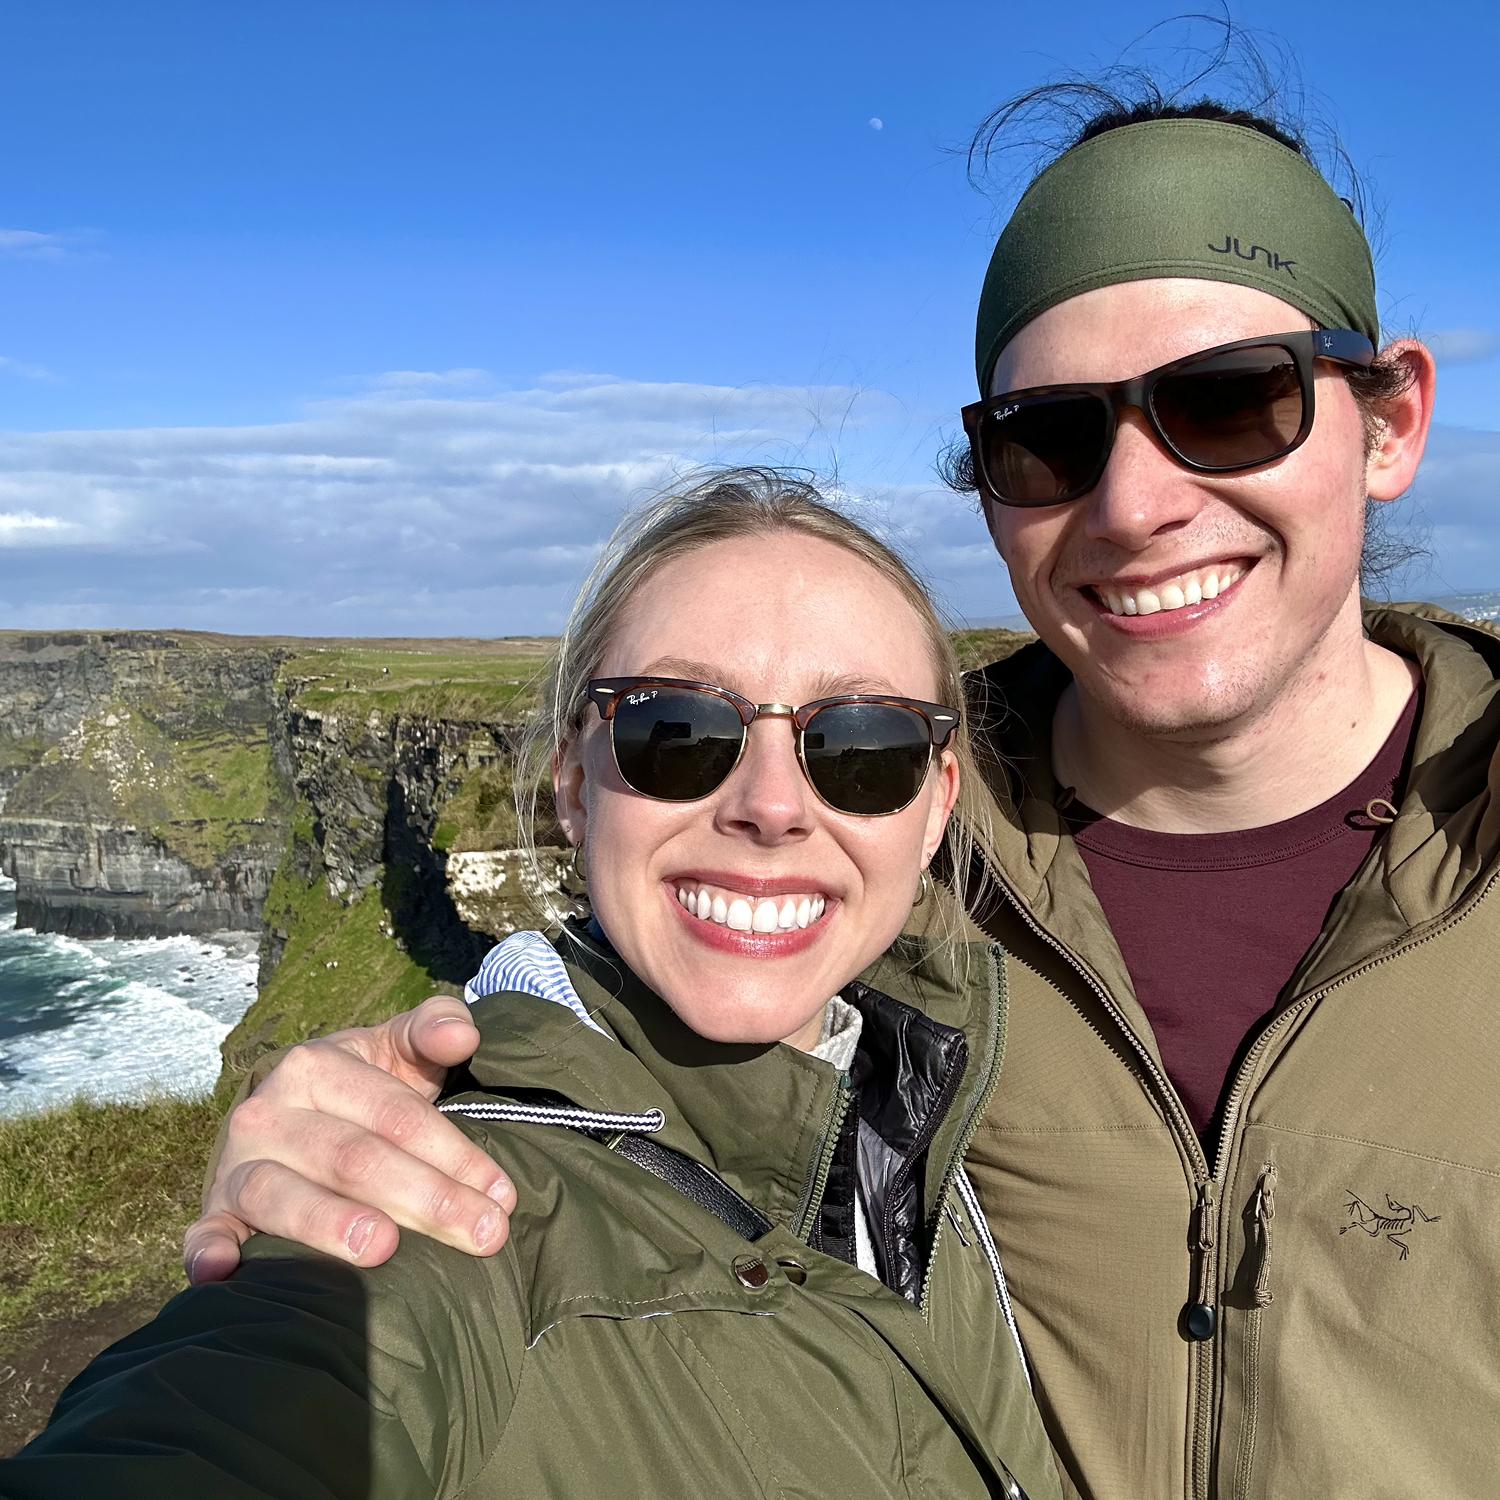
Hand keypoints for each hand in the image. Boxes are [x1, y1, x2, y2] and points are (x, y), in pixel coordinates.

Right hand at [184, 995, 514, 1284]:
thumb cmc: (364, 1090)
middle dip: (427, 1199)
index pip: (396, 1115)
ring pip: (284, 1196)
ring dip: (331, 1224)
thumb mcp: (398, 1049)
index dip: (455, 1154)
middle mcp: (269, 1113)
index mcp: (316, 1066)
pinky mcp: (215, 1211)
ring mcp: (238, 1165)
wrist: (292, 1116)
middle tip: (484, 1235)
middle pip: (355, 1158)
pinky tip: (224, 1272)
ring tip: (382, 1248)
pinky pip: (205, 1231)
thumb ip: (434, 1028)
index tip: (502, 1196)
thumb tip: (462, 1035)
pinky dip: (207, 1250)